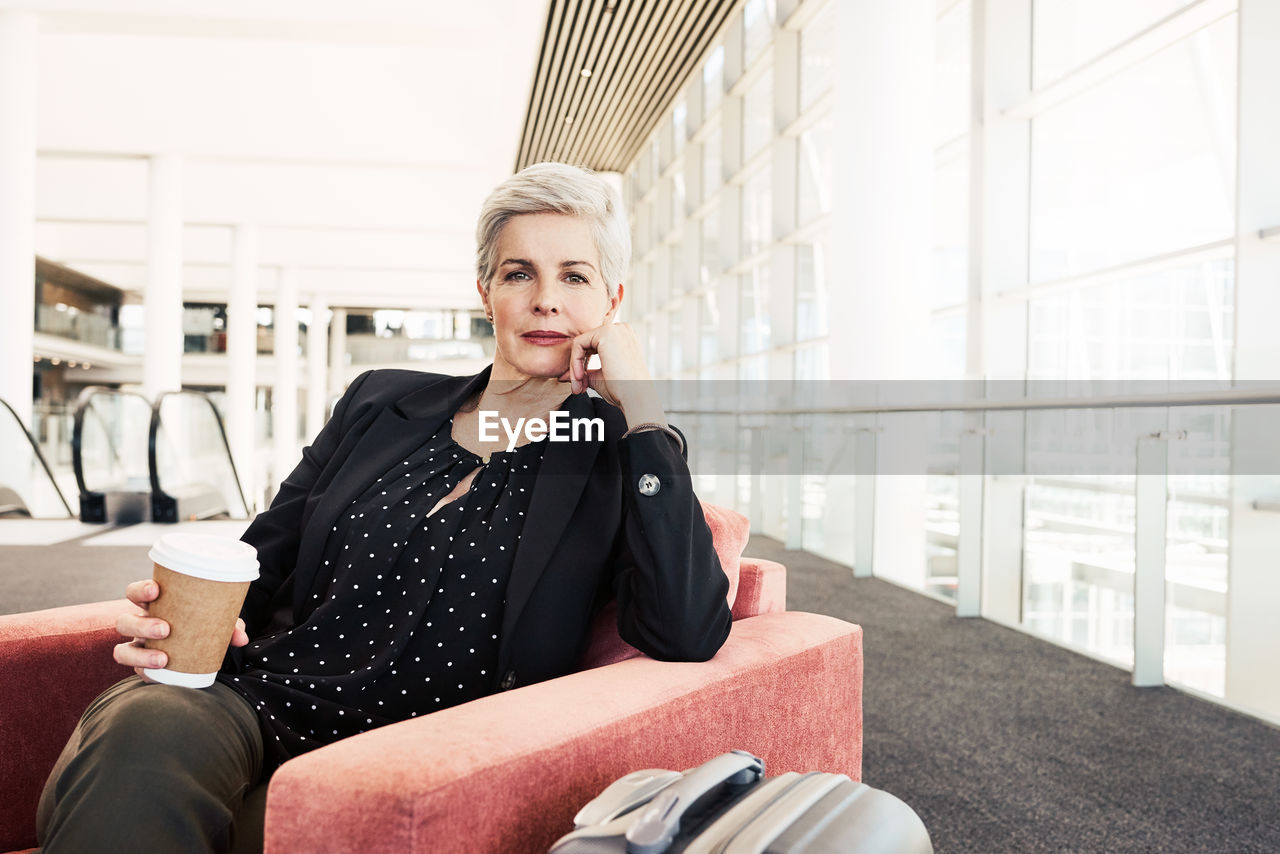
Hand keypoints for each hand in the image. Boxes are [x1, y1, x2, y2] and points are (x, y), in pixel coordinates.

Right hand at [113, 579, 248, 682]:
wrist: (199, 655)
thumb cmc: (203, 628)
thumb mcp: (217, 623)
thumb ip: (229, 626)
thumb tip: (241, 638)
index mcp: (155, 606)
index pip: (135, 593)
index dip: (140, 590)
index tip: (155, 589)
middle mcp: (141, 626)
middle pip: (124, 621)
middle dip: (141, 624)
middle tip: (165, 629)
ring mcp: (138, 648)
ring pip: (122, 650)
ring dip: (139, 655)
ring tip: (163, 659)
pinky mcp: (141, 668)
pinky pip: (133, 672)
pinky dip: (145, 672)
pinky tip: (160, 673)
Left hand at [557, 322, 662, 420]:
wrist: (635, 397)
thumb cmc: (623, 390)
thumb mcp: (600, 378)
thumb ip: (585, 372)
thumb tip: (565, 375)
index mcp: (623, 338)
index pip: (593, 346)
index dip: (583, 366)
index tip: (581, 386)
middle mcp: (621, 329)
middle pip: (586, 343)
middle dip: (577, 366)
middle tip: (577, 388)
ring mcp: (614, 329)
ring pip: (580, 343)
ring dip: (575, 366)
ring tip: (579, 385)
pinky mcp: (606, 333)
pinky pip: (578, 344)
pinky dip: (575, 362)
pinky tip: (581, 377)